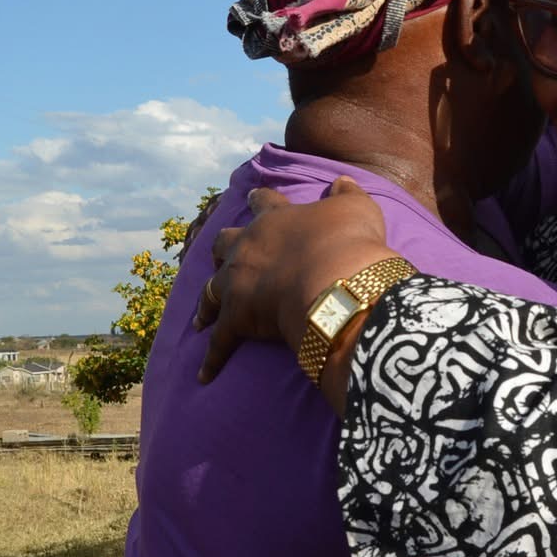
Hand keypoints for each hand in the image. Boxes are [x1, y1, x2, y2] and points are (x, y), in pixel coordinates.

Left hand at [194, 176, 393, 382]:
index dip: (259, 200)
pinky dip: (210, 360)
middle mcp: (248, 247)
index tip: (252, 195)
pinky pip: (219, 343)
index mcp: (275, 219)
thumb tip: (342, 180)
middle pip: (224, 243)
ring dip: (205, 303)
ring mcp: (237, 283)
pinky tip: (203, 376)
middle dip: (222, 249)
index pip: (264, 202)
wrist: (335, 284)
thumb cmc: (349, 243)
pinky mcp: (236, 319)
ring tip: (200, 316)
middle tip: (218, 253)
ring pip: (210, 290)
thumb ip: (347, 193)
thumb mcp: (356, 208)